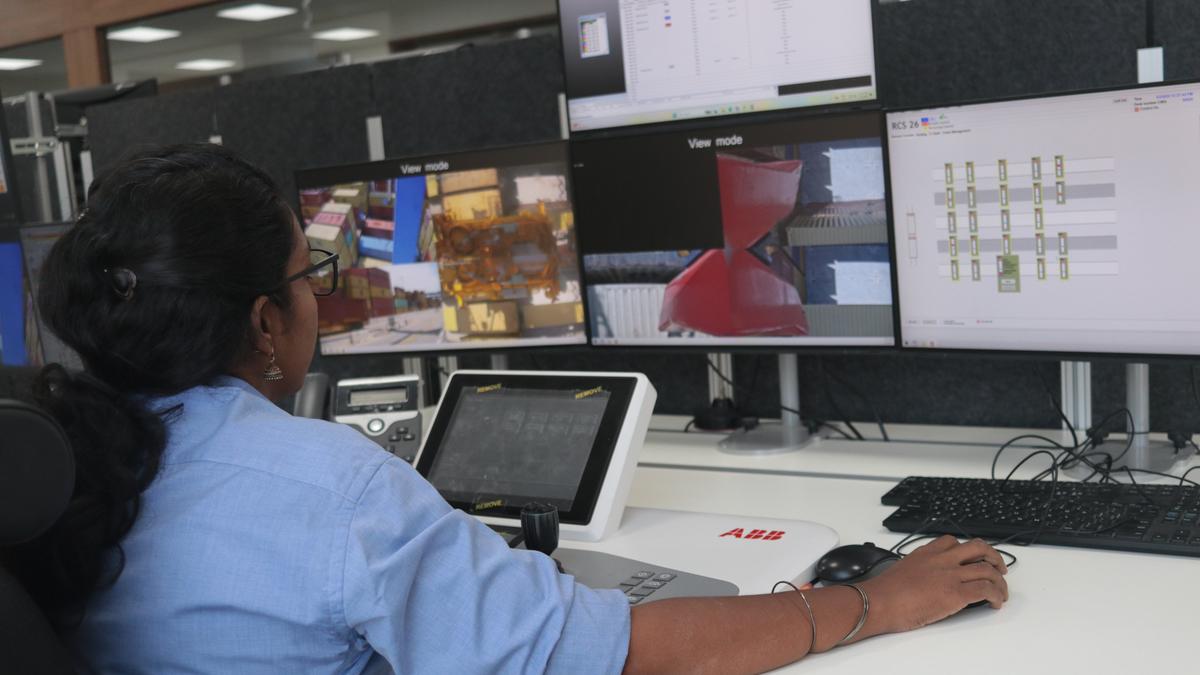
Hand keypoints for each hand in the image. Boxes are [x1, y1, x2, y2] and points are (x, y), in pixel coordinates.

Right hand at [860, 535, 1008, 635]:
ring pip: (987, 569)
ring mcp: (950, 575)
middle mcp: (941, 559)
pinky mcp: (956, 593)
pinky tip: (995, 603)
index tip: (973, 558)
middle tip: (999, 568)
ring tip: (1001, 592)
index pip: (952, 542)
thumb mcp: (901, 571)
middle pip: (977, 547)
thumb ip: (917, 571)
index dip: (968, 550)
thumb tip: (925, 583)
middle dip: (993, 556)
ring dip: (999, 581)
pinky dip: (996, 595)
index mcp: (926, 553)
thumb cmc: (884, 593)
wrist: (879, 602)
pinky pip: (986, 589)